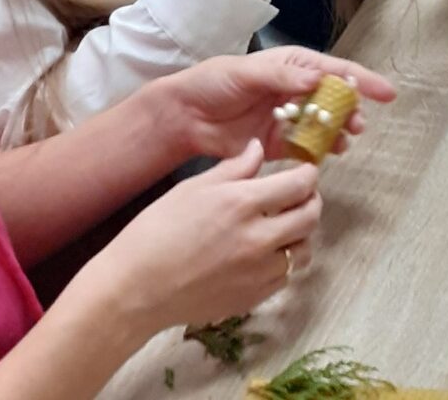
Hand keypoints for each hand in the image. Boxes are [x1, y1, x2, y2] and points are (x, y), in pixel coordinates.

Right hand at [74, 140, 321, 331]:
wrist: (137, 288)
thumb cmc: (157, 231)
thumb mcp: (194, 187)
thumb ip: (234, 167)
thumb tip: (258, 148)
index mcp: (243, 203)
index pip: (300, 184)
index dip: (307, 174)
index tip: (303, 172)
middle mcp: (259, 238)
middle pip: (310, 216)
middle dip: (310, 201)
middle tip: (298, 196)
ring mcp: (258, 272)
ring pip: (304, 250)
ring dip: (300, 234)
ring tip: (283, 225)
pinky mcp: (253, 298)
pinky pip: (285, 276)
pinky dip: (282, 262)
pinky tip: (262, 253)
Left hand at [157, 45, 396, 160]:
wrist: (185, 116)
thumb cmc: (213, 82)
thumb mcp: (245, 73)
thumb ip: (280, 77)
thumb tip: (317, 78)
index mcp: (291, 66)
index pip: (334, 69)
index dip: (362, 80)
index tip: (386, 92)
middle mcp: (296, 90)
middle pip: (335, 99)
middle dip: (352, 110)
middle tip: (357, 125)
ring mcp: (290, 118)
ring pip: (326, 125)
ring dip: (339, 132)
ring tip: (345, 141)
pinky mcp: (280, 143)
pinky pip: (308, 148)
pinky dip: (321, 151)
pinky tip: (327, 155)